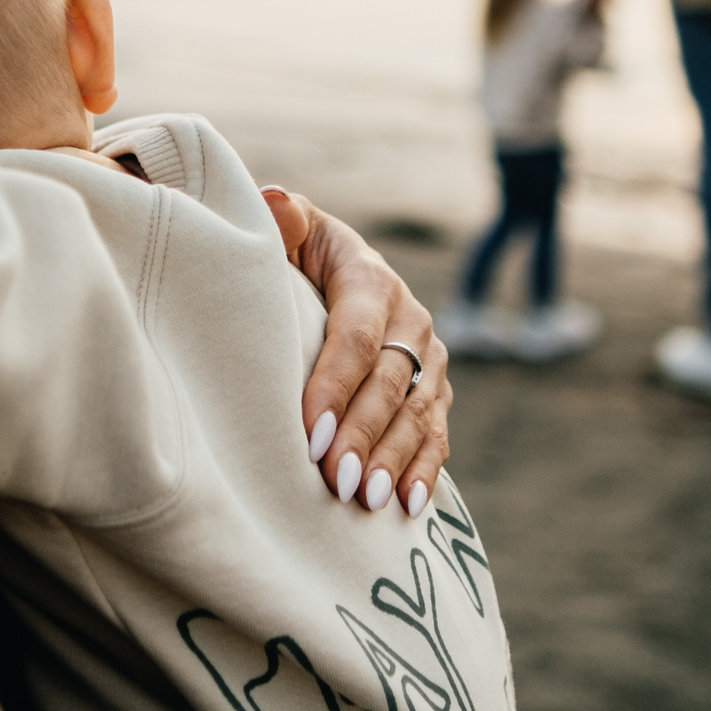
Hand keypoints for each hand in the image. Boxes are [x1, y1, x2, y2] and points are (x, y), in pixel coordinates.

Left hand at [263, 187, 450, 518]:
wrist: (333, 273)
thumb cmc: (297, 257)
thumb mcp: (290, 232)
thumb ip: (283, 221)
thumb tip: (274, 203)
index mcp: (370, 277)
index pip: (356, 336)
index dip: (335, 386)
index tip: (310, 434)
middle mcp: (410, 317)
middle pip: (389, 383)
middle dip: (364, 434)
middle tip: (336, 480)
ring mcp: (428, 358)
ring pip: (417, 413)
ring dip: (394, 460)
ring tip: (367, 500)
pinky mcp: (435, 391)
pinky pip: (436, 434)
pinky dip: (425, 471)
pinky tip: (409, 508)